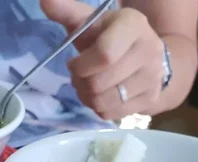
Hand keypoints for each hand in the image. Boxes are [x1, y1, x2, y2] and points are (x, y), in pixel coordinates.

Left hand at [42, 0, 166, 119]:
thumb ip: (67, 12)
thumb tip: (45, 1)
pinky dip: (99, 108)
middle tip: (80, 75)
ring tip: (89, 86)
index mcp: (133, 24)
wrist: (148, 57)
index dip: (81, 66)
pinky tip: (101, 96)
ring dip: (88, 97)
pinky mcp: (150, 99)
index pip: (104, 55)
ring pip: (104, 102)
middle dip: (81, 82)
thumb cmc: (110, 38)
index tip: (74, 63)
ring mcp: (152, 77)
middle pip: (99, 83)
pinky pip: (111, 114)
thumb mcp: (91, 22)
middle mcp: (149, 49)